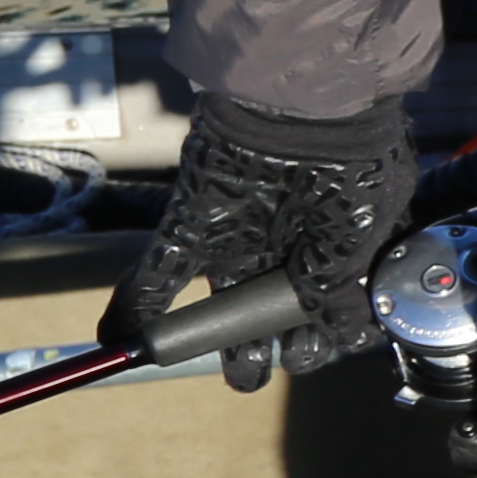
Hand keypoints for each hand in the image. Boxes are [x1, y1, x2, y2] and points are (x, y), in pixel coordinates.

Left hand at [110, 99, 414, 395]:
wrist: (301, 103)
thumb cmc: (349, 161)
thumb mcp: (358, 231)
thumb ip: (337, 286)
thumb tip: (338, 331)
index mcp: (337, 243)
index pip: (333, 304)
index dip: (328, 336)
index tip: (319, 353)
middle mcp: (287, 244)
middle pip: (272, 311)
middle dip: (272, 347)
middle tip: (265, 371)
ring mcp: (237, 236)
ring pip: (218, 302)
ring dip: (208, 339)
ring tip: (215, 374)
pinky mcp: (191, 223)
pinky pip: (158, 272)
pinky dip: (133, 305)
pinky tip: (117, 336)